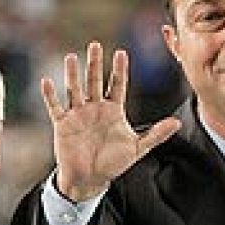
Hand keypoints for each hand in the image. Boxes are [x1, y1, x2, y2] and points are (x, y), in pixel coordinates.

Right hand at [43, 42, 179, 201]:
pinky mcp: (63, 124)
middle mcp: (95, 108)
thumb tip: (177, 123)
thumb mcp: (137, 148)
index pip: (117, 85)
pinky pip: (56, 107)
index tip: (121, 53)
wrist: (90, 180)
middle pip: (95, 81)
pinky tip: (47, 82)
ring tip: (71, 57)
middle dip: (95, 64)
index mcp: (113, 110)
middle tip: (95, 45)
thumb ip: (156, 134)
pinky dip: (50, 95)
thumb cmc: (113, 163)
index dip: (119, 70)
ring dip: (73, 74)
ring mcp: (78, 114)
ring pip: (75, 90)